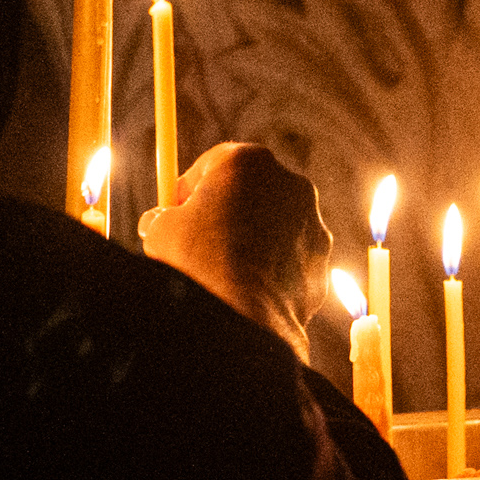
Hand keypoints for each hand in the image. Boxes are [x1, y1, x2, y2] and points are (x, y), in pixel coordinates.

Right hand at [138, 142, 331, 357]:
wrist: (241, 318)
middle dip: (225, 213)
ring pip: (273, 228)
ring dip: (251, 243)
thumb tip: (159, 222)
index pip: (214, 164)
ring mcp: (311, 223)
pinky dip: (271, 273)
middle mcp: (289, 184)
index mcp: (249, 161)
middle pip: (250, 192)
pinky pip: (288, 260)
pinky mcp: (321, 262)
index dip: (190, 189)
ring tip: (221, 274)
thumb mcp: (161, 231)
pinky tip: (247, 292)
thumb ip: (163, 217)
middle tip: (197, 242)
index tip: (174, 212)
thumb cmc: (197, 263)